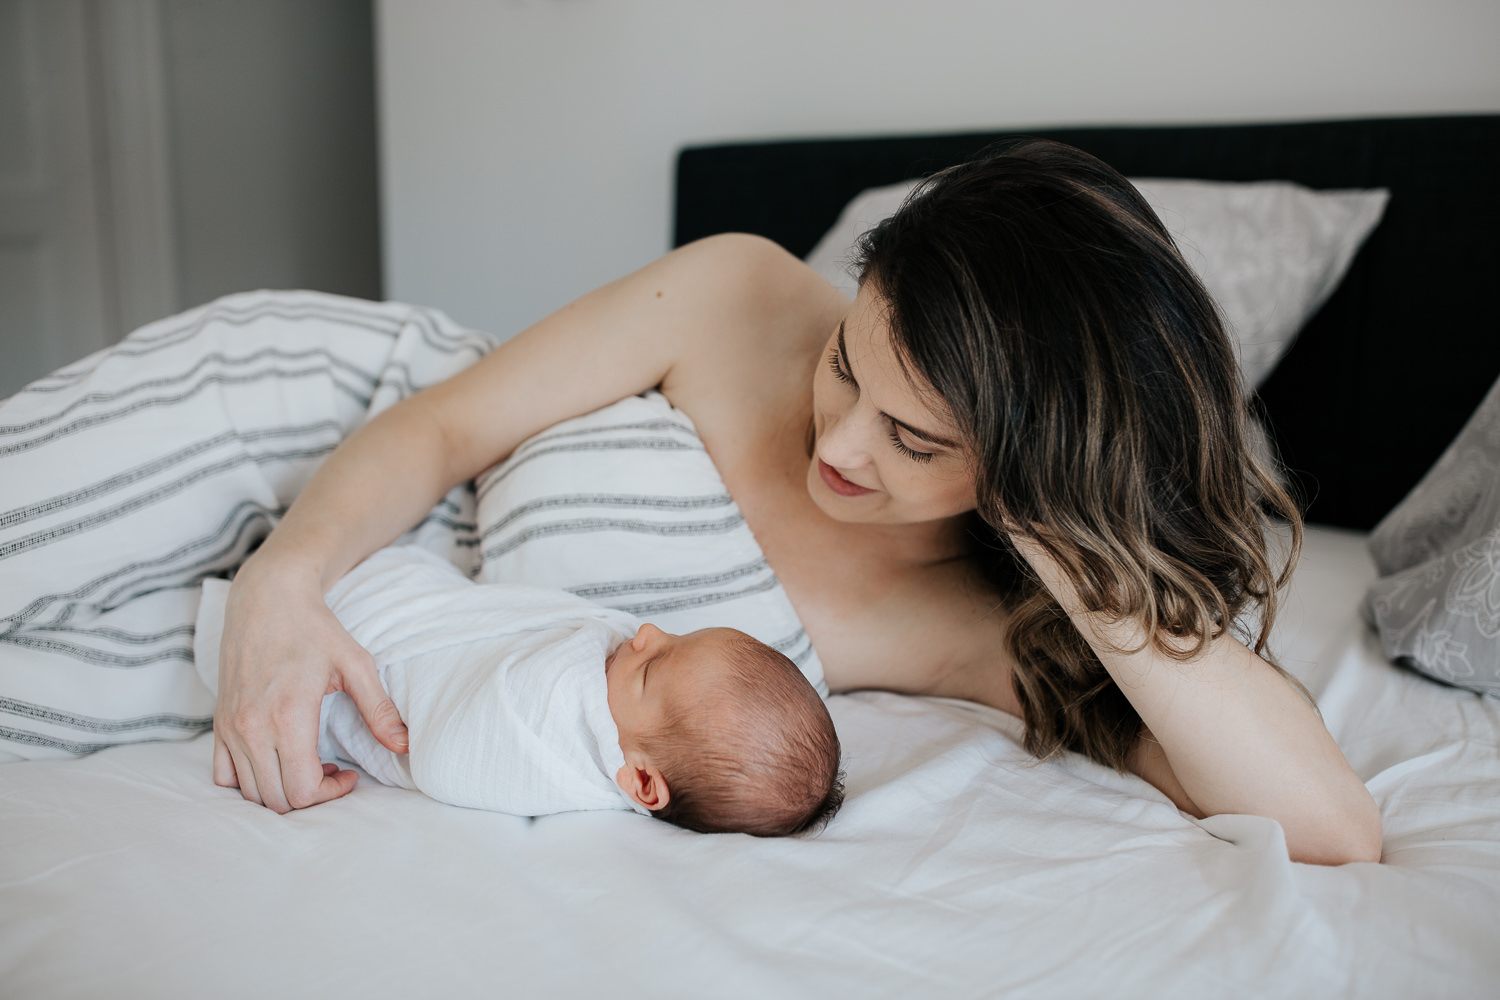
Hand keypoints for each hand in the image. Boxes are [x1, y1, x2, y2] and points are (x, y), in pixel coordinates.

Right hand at [212, 554, 407, 812]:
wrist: (267, 597)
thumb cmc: (315, 628)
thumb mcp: (356, 664)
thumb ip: (379, 709)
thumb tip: (404, 745)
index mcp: (288, 718)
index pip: (302, 790)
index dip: (331, 794)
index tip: (349, 774)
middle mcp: (252, 728)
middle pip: (276, 799)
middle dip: (310, 797)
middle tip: (333, 771)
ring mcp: (231, 727)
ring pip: (250, 792)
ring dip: (282, 791)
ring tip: (309, 764)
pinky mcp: (218, 722)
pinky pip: (223, 775)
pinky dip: (249, 781)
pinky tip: (276, 760)